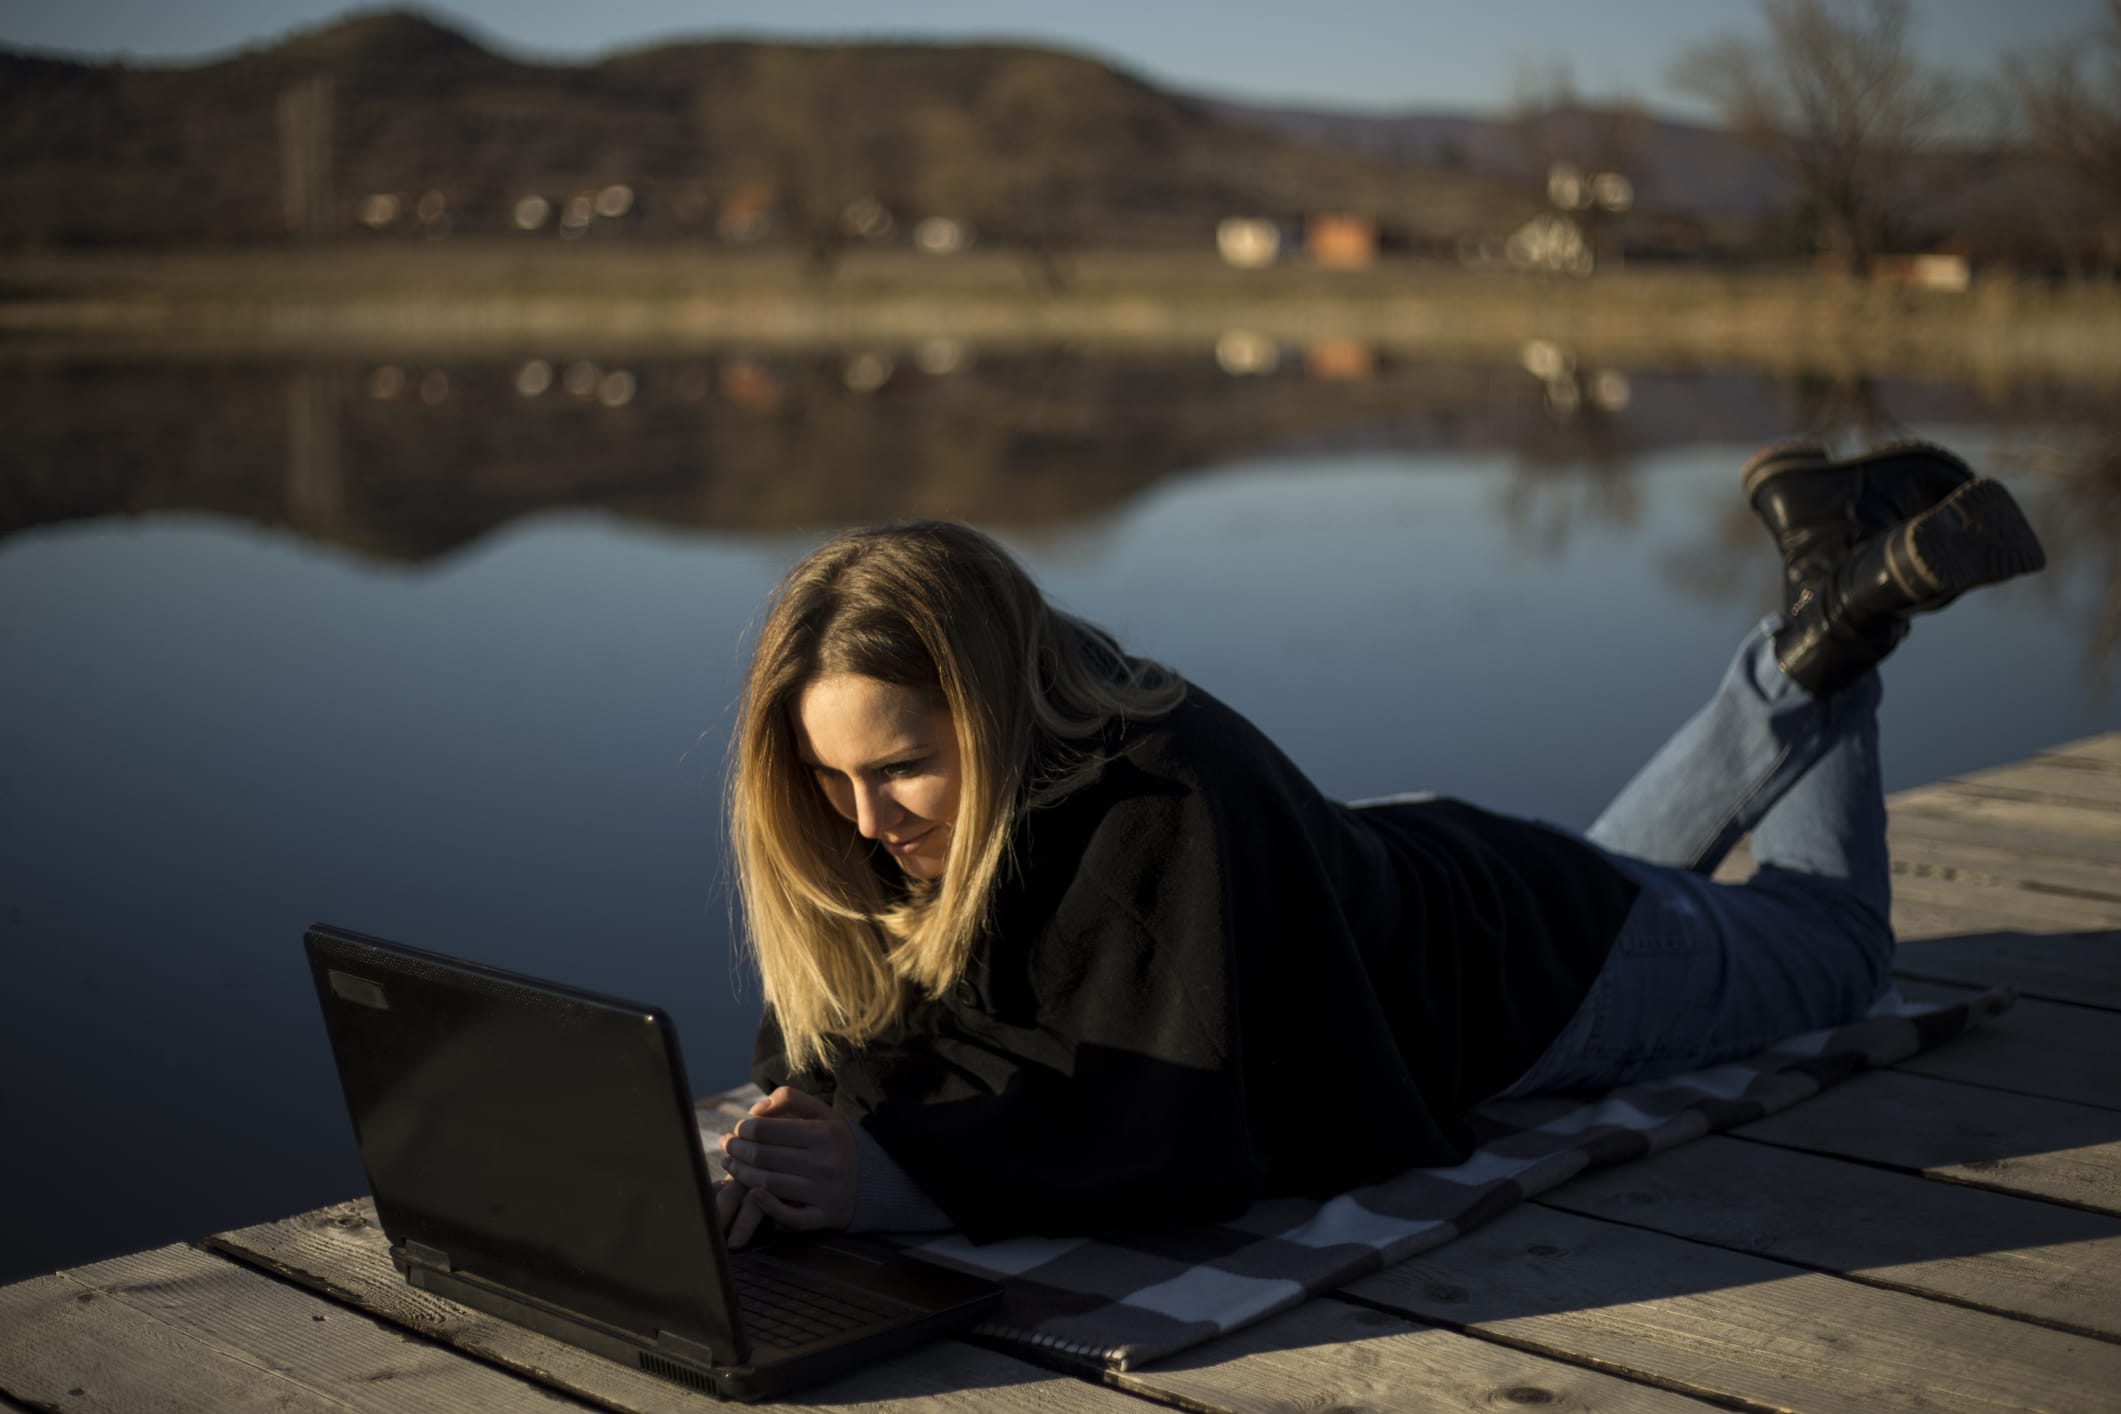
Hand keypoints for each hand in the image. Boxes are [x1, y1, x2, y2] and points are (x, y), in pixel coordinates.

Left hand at [715, 1086, 857, 1247]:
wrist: (876, 1180)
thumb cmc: (839, 1143)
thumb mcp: (825, 1114)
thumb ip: (791, 1100)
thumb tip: (756, 1109)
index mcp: (825, 1134)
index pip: (767, 1130)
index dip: (744, 1129)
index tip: (738, 1129)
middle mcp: (825, 1163)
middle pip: (763, 1156)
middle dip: (736, 1150)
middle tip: (727, 1146)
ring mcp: (824, 1193)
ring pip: (768, 1184)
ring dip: (741, 1174)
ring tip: (731, 1165)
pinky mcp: (825, 1217)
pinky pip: (789, 1218)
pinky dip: (766, 1207)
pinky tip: (752, 1194)